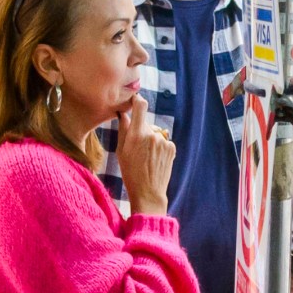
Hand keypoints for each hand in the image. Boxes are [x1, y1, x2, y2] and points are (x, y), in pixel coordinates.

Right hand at [117, 96, 175, 216]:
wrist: (148, 192)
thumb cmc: (130, 173)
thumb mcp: (120, 151)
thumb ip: (123, 129)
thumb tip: (123, 113)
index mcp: (136, 134)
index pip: (140, 106)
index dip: (137, 101)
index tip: (135, 101)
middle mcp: (151, 134)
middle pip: (146, 123)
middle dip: (142, 130)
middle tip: (137, 148)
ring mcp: (163, 141)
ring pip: (155, 133)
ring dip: (152, 140)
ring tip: (147, 157)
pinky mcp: (172, 147)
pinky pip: (164, 141)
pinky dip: (160, 147)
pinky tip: (155, 160)